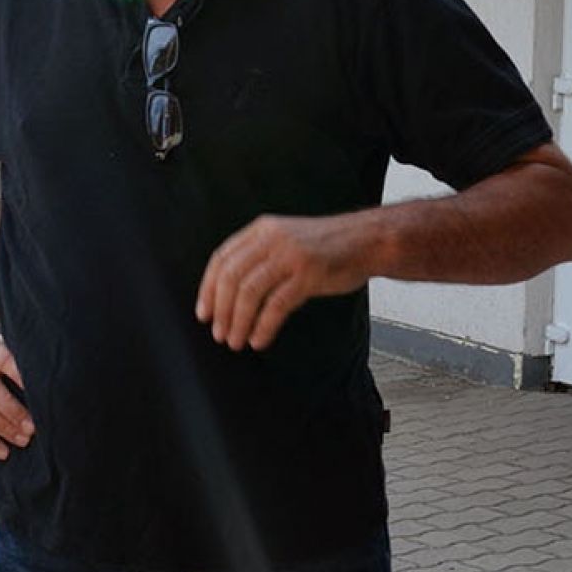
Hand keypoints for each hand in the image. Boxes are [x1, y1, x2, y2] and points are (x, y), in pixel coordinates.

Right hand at [0, 330, 32, 460]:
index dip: (21, 375)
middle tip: (34, 427)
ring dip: (3, 428)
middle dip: (14, 411)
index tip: (40, 391)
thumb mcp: (2, 346)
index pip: (5, 361)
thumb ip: (23, 357)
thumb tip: (60, 374)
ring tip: (24, 440)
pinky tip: (4, 452)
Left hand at [196, 211, 375, 351]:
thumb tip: (230, 294)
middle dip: (221, 310)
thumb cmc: (328, 247)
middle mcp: (272, 239)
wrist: (367, 241)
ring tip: (236, 341)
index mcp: (262, 230)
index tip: (204, 314)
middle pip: (232, 277)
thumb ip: (260, 257)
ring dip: (238, 322)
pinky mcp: (308, 274)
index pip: (222, 259)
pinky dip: (264, 326)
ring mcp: (290, 256)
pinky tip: (259, 340)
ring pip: (250, 292)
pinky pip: (277, 305)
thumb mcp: (287, 240)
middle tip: (219, 334)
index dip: (208, 289)